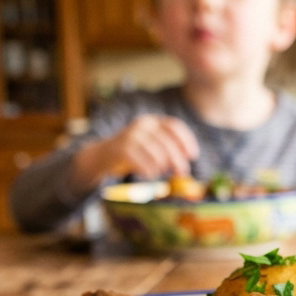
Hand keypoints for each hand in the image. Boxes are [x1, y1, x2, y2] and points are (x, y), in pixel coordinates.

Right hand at [70, 115, 199, 192]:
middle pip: (167, 141)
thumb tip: (185, 163)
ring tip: (161, 172)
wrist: (103, 155)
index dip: (187, 140)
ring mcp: (131, 135)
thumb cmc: (133, 153)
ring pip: (155, 152)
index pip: (175, 126)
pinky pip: (141, 160)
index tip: (193, 155)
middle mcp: (143, 124)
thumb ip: (167, 150)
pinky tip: (150, 174)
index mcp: (153, 121)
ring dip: (163, 165)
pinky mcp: (121, 148)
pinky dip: (148, 169)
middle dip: (178, 158)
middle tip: (183, 172)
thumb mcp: (152, 146)